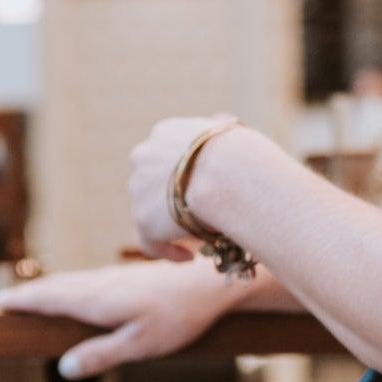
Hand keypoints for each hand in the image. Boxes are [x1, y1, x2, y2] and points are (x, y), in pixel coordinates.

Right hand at [0, 257, 243, 379]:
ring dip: (51, 288)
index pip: (50, 298)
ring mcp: (115, 278)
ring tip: (35, 296)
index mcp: (96, 300)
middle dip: (32, 294)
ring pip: (74, 281)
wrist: (211, 282)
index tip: (0, 303)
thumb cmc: (178, 317)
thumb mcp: (140, 345)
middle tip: (7, 300)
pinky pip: (89, 280)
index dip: (25, 301)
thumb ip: (102, 355)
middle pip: (57, 287)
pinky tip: (79, 291)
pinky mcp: (130, 278)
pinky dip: (72, 285)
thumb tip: (64, 368)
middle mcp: (100, 284)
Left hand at [128, 114, 242, 259]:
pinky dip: (169, 251)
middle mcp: (144, 156)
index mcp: (165, 133)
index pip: (165, 156)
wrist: (228, 173)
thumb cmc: (242, 154)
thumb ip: (220, 133)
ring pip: (150, 213)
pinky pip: (151, 242)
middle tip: (197, 217)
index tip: (198, 189)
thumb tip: (224, 124)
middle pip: (152, 183)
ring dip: (171, 226)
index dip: (181, 175)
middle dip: (171, 200)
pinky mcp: (143, 221)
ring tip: (197, 240)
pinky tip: (189, 258)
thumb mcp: (231, 133)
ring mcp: (139, 189)